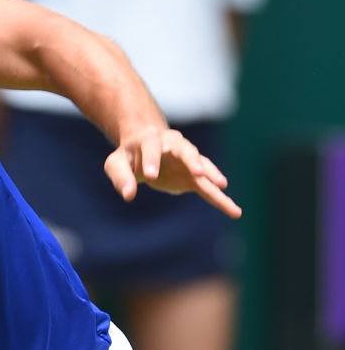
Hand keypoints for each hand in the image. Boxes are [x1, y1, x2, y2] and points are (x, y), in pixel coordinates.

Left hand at [104, 127, 240, 218]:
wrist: (145, 149)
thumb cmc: (129, 156)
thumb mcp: (116, 164)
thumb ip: (120, 177)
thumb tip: (128, 195)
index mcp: (151, 139)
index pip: (152, 147)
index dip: (152, 160)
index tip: (150, 177)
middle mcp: (175, 145)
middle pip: (186, 150)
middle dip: (192, 161)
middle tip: (197, 172)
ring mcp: (188, 159)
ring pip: (202, 165)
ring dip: (212, 174)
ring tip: (222, 185)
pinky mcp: (195, 175)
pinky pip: (209, 185)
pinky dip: (219, 196)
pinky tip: (233, 209)